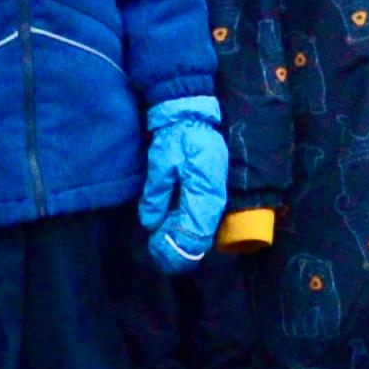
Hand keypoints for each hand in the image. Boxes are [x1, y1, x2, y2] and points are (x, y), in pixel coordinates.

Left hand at [141, 95, 229, 273]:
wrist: (192, 117)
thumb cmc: (177, 138)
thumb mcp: (161, 164)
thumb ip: (156, 195)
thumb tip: (151, 223)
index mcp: (205, 191)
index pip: (196, 231)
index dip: (178, 246)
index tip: (158, 249)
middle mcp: (215, 198)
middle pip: (202, 236)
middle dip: (180, 248)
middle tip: (157, 251)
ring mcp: (217, 196)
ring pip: (204, 230)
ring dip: (184, 239)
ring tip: (160, 241)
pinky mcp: (213, 192)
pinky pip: (203, 219)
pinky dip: (187, 227)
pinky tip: (170, 227)